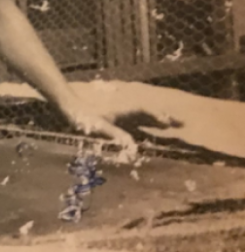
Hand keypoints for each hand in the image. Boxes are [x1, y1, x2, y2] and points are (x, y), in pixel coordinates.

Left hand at [60, 98, 180, 161]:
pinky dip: (147, 121)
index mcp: (122, 111)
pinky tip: (151, 125)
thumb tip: (131, 144)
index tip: (169, 122)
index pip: (144, 112)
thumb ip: (114, 134)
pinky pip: (136, 118)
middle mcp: (125, 111)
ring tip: (172, 123)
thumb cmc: (83, 118)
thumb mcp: (98, 127)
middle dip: (164, 117)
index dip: (157, 116)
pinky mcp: (116, 117)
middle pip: (148, 113)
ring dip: (157, 119)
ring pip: (144, 115)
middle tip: (182, 123)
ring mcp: (121, 113)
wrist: (69, 107)